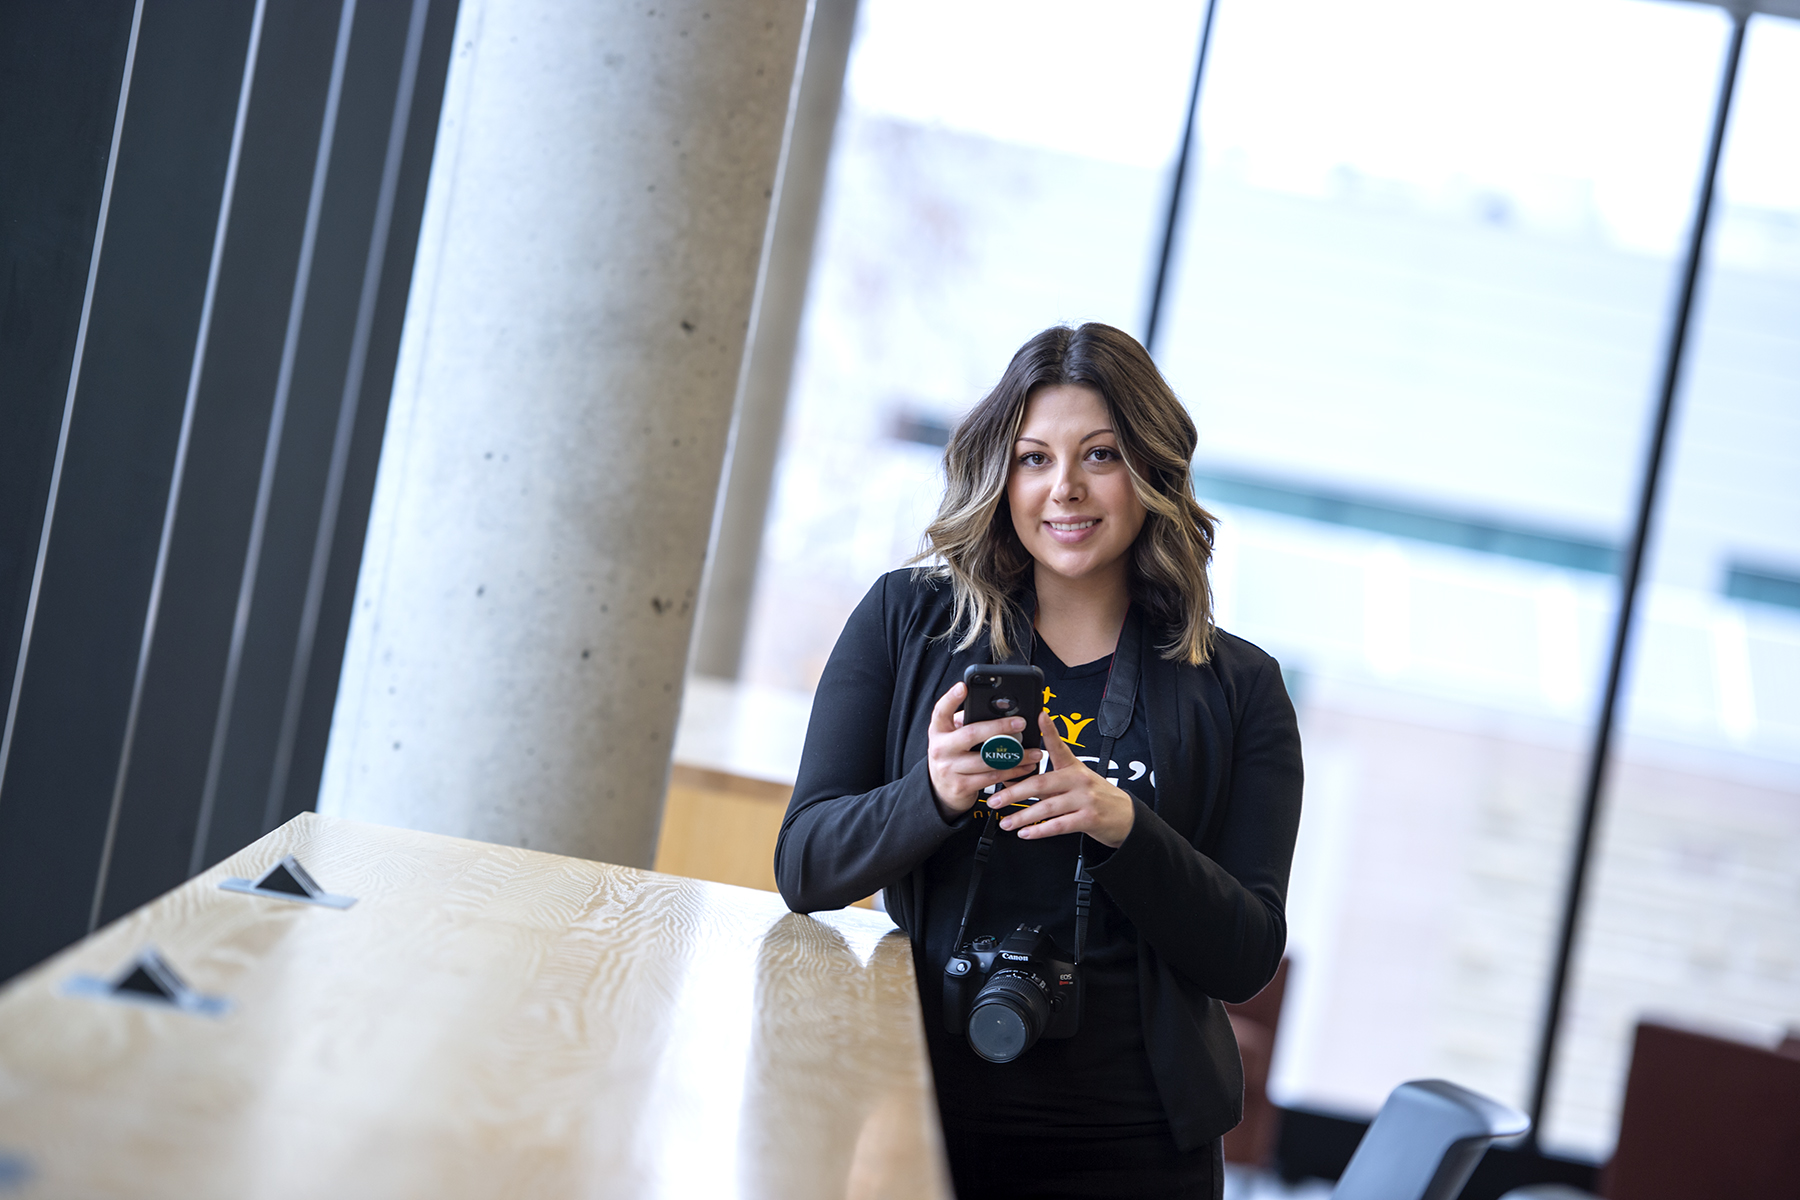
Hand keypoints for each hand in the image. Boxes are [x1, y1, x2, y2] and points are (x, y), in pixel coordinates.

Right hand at [926, 681, 1044, 819]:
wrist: (942, 790)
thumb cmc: (954, 756)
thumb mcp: (952, 737)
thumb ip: (968, 723)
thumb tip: (999, 709)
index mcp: (938, 731)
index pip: (941, 710)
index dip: (951, 698)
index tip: (963, 686)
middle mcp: (940, 748)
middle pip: (971, 733)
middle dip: (999, 727)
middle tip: (1021, 722)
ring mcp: (949, 769)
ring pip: (987, 759)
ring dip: (1015, 756)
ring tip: (1035, 752)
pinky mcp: (961, 786)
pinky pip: (992, 778)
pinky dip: (1012, 772)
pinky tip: (1025, 767)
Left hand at [986, 711, 1136, 847]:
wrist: (1126, 816)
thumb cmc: (1095, 796)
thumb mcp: (1075, 780)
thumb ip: (1048, 780)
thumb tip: (1013, 782)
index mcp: (1073, 767)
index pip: (1059, 746)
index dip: (1050, 731)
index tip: (1040, 717)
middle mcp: (1079, 780)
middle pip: (1041, 783)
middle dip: (1014, 793)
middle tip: (995, 800)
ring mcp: (1085, 799)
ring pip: (1047, 807)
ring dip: (1023, 816)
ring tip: (1006, 822)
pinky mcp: (1089, 819)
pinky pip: (1059, 825)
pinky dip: (1040, 831)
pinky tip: (1026, 833)